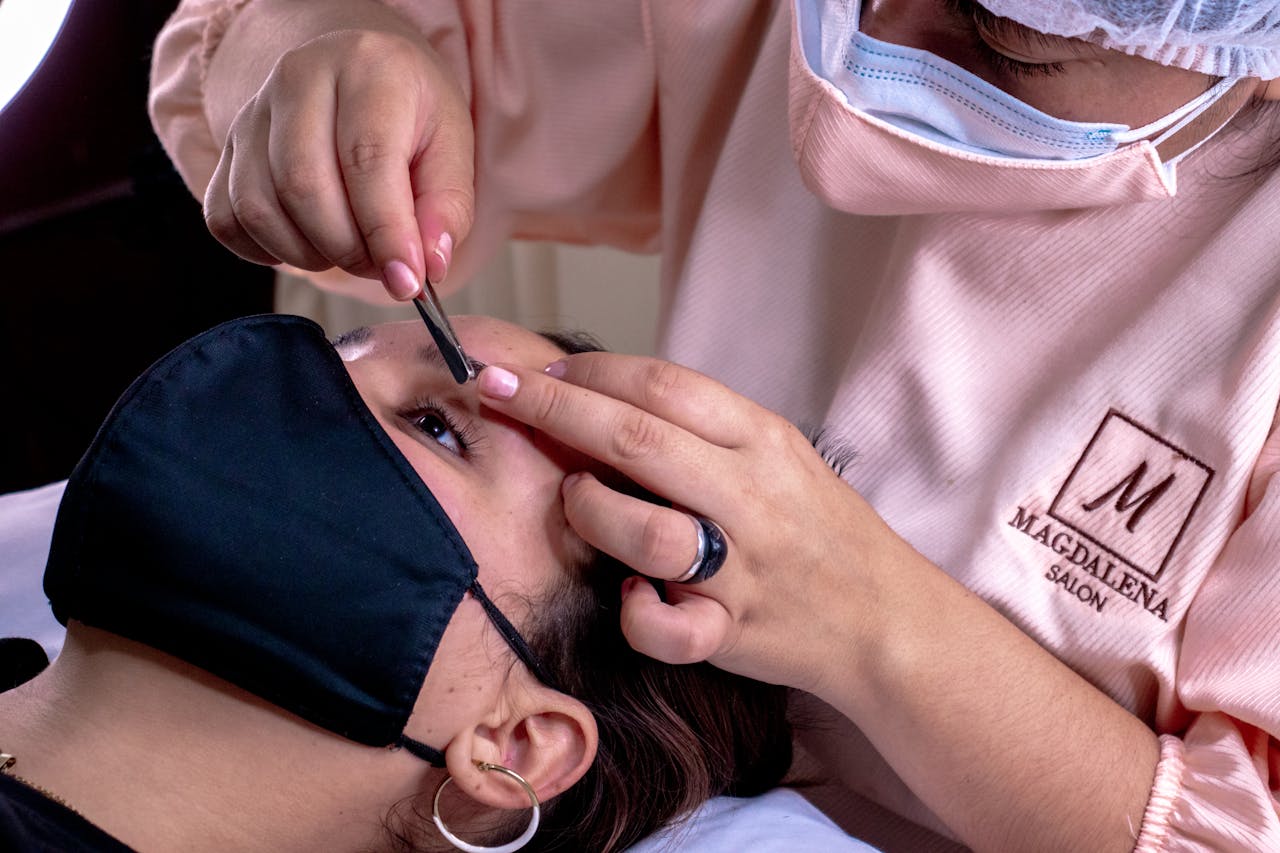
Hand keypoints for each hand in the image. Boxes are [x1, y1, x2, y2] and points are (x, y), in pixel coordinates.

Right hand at [203, 29, 473, 299]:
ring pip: (259, 208)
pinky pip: (226, 219)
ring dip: (308, 255)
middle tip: (381, 265)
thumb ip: (446, 208)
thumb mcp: (452, 147)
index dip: (386, 231)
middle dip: (348, 248)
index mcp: (367, 68)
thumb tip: (427, 266)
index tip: (407, 281)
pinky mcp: (226, 148)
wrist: (359, 74)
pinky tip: (306, 244)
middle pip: (303, 186)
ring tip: (350, 250)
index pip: (366, 158)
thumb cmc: (412, 114)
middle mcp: (298, 78)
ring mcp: (252, 112)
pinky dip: (266, 251)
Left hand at [475, 354, 909, 694]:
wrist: (884, 616)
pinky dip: (637, 613)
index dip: (589, 372)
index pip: (665, 386)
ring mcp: (743, 567)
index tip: (536, 368)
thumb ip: (702, 430)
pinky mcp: (734, 632)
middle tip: (494, 390)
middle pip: (639, 440)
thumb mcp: (776, 456)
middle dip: (554, 408)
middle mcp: (753, 496)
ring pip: (648, 531)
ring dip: (591, 510)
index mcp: (763, 440)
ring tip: (574, 500)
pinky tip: (631, 593)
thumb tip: (603, 398)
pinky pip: (670, 628)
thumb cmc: (815, 527)